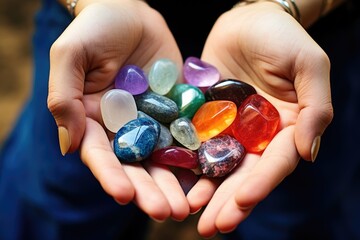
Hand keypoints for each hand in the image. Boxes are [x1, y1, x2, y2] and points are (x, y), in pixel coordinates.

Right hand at [48, 0, 188, 220]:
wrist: (129, 10)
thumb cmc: (95, 28)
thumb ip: (64, 97)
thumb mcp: (71, 55)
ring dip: (174, 183)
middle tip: (168, 213)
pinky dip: (195, 155)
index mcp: (93, 120)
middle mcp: (123, 126)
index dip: (112, 176)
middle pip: (135, 165)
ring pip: (162, 158)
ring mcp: (151, 120)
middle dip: (150, 190)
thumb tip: (68, 145)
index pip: (100, 155)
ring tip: (188, 206)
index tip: (125, 195)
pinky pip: (185, 134)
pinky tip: (208, 175)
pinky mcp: (175, 109)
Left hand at [187, 2, 332, 236]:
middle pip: (244, 174)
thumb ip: (316, 108)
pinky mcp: (207, 118)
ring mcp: (231, 129)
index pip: (275, 164)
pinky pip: (196, 144)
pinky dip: (187, 163)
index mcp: (287, 128)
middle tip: (210, 227)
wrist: (247, 19)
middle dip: (228, 201)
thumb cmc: (283, 37)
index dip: (259, 186)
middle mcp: (258, 135)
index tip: (241, 204)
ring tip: (188, 212)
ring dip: (205, 191)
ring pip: (218, 166)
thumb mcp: (310, 65)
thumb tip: (308, 153)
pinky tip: (175, 181)